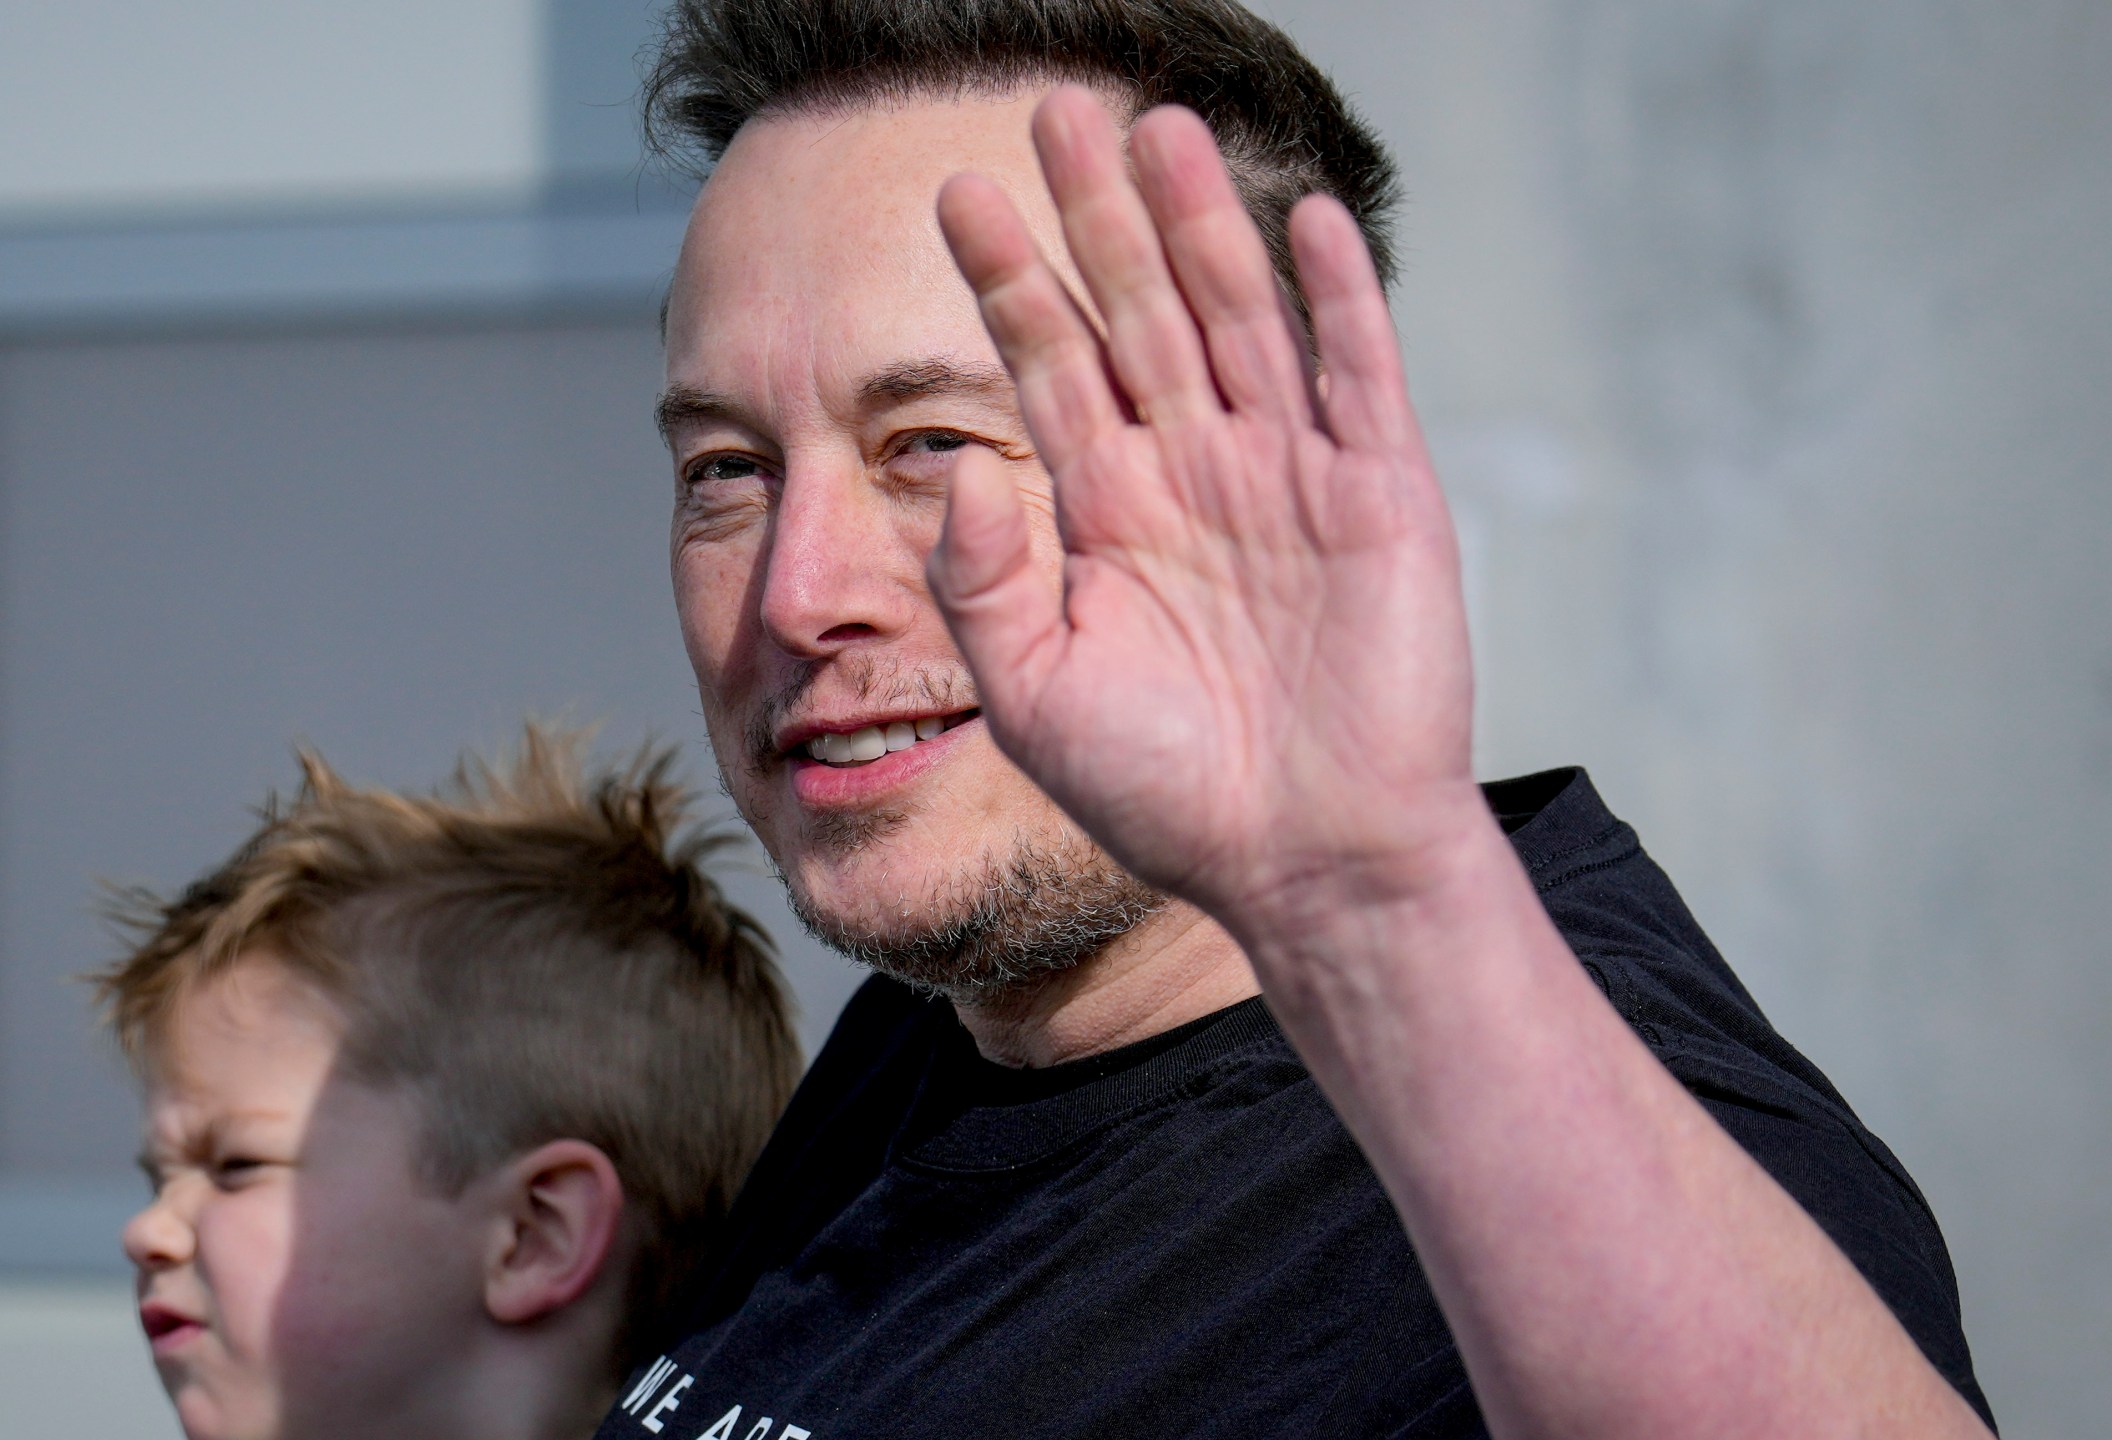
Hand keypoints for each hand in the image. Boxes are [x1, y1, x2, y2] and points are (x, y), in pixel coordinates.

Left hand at [931, 88, 1484, 927]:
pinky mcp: (1381, 497)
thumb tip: (963, 468)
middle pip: (1136, 311)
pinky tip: (1299, 218)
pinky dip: (1334, 297)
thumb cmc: (1166, 793)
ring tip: (1157, 125)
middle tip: (1052, 108)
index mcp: (1109, 511)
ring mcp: (1290, 476)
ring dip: (1200, 224)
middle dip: (1095, 212)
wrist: (1305, 863)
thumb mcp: (1037, 692)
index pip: (1047, 363)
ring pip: (1236, 319)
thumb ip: (986, 581)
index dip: (1008, 278)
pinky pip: (1356, 375)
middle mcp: (1193, 473)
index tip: (956, 191)